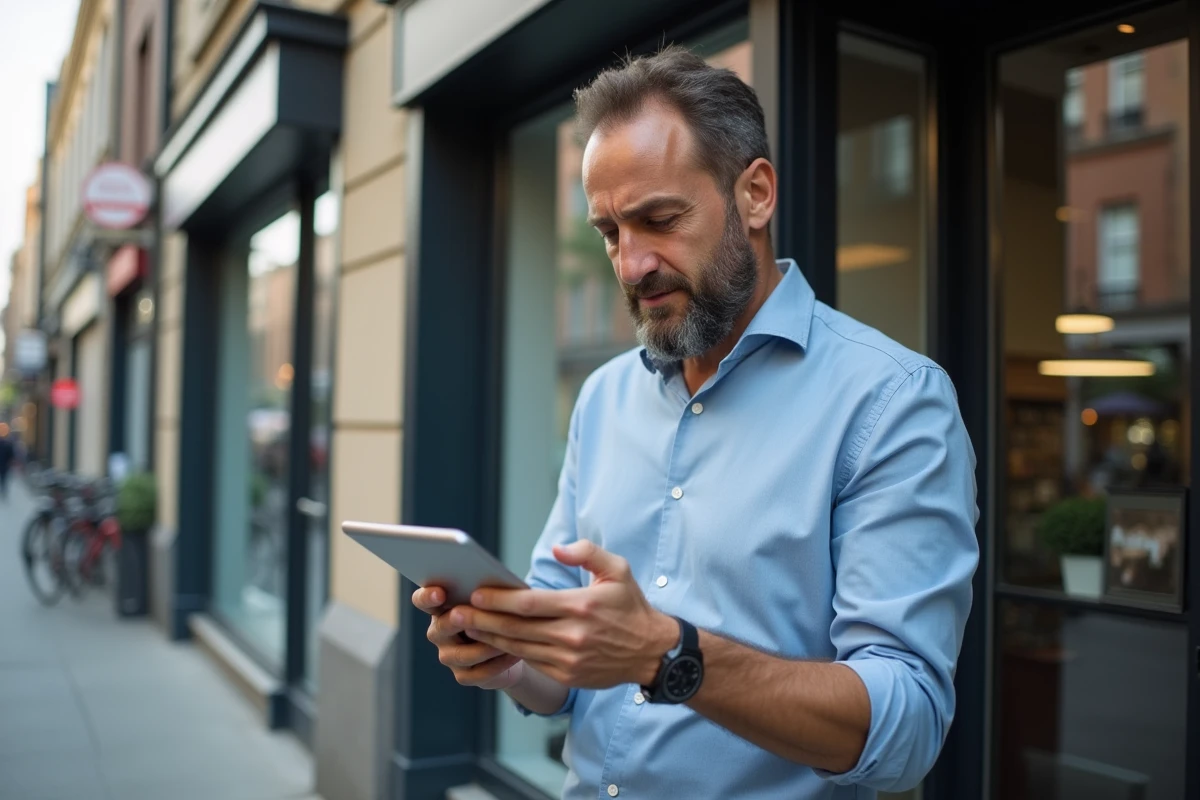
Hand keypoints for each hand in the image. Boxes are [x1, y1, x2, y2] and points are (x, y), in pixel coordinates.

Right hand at [412, 586, 525, 689]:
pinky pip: (479, 672)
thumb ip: (484, 593)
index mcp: (441, 607)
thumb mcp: (491, 601)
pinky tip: (514, 654)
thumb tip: (493, 586)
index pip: (422, 600)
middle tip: (474, 616)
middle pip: (442, 626)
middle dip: (459, 620)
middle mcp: (439, 631)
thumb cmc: (498, 615)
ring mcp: (448, 655)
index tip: (440, 593)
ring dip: (487, 646)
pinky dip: (498, 663)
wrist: (511, 647)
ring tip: (510, 637)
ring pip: (463, 654)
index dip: (427, 597)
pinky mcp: (463, 676)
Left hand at [453, 540, 678, 688]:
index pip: (529, 604)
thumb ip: (587, 553)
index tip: (476, 593)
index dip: (498, 600)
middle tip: (455, 613)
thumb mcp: (618, 570)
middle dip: (482, 620)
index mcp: (580, 606)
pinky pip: (531, 662)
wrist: (652, 652)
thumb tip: (558, 548)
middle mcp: (572, 635)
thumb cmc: (631, 606)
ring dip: (488, 638)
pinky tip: (491, 643)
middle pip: (515, 628)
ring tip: (465, 627)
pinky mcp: (567, 675)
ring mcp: (568, 659)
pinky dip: (508, 653)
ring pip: (518, 648)